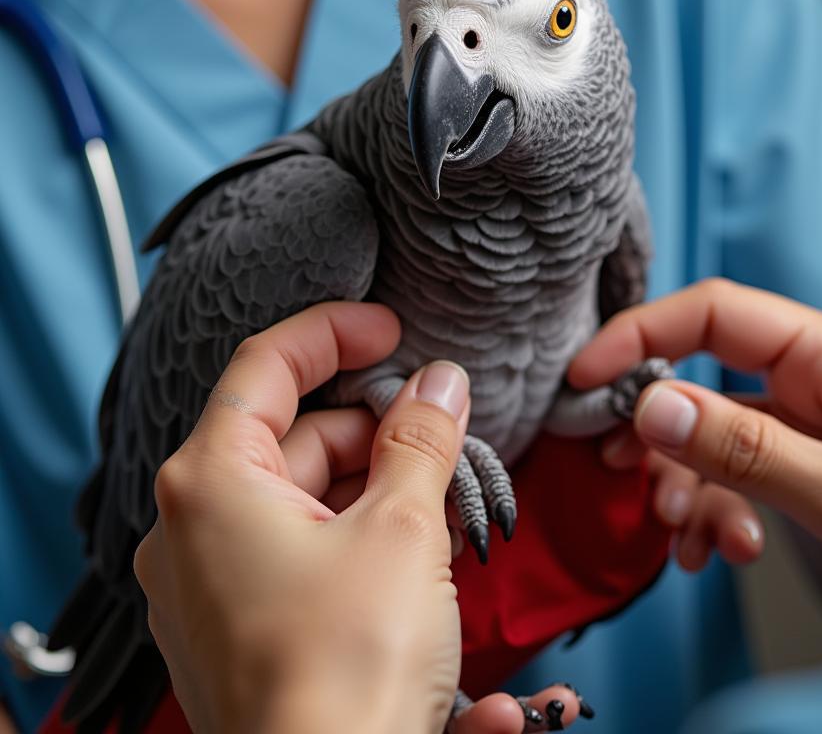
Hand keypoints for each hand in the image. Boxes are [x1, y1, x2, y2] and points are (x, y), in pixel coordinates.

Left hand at [135, 302, 468, 733]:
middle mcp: (194, 527)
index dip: (335, 332)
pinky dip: (358, 535)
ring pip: (305, 494)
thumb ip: (420, 438)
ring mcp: (212, 581)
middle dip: (376, 426)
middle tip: (444, 434)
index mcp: (212, 482)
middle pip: (296, 434)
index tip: (391, 328)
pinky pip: (301, 548)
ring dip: (377, 485)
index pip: (267, 364)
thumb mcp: (401, 530)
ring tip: (444, 504)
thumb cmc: (343, 676)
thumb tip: (439, 382)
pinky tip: (419, 556)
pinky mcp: (240, 624)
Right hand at [570, 279, 821, 609]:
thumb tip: (649, 404)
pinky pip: (736, 472)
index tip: (584, 378)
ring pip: (710, 432)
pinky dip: (714, 508)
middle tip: (621, 469)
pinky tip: (718, 547)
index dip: (641, 336)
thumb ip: (744, 448)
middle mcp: (816, 377)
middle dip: (655, 424)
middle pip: (701, 372)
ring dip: (686, 484)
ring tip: (690, 537)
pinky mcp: (807, 465)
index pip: (714, 313)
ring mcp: (810, 423)